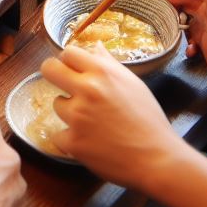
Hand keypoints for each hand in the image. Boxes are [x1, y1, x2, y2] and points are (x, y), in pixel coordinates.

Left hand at [40, 45, 181, 190]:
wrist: (157, 160)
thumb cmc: (149, 120)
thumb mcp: (133, 84)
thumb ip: (109, 64)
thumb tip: (94, 46)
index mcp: (102, 73)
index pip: (68, 52)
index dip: (69, 60)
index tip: (73, 69)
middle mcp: (86, 90)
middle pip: (49, 69)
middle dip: (53, 74)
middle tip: (64, 86)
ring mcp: (77, 116)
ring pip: (57, 104)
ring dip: (69, 112)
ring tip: (92, 122)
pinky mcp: (72, 142)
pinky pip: (58, 134)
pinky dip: (70, 139)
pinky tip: (89, 142)